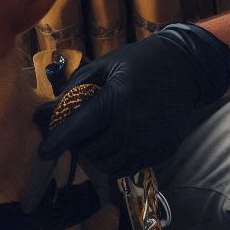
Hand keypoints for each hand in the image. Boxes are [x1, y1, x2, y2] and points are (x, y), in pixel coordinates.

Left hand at [36, 23, 229, 178]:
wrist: (186, 68)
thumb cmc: (139, 61)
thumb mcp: (104, 65)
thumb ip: (75, 88)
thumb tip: (47, 109)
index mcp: (116, 99)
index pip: (79, 129)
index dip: (58, 142)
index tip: (42, 152)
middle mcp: (133, 125)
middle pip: (91, 150)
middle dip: (77, 144)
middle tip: (77, 131)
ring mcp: (149, 142)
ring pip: (108, 164)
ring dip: (95, 155)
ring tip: (95, 137)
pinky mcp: (162, 152)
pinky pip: (128, 167)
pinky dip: (114, 160)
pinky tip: (114, 142)